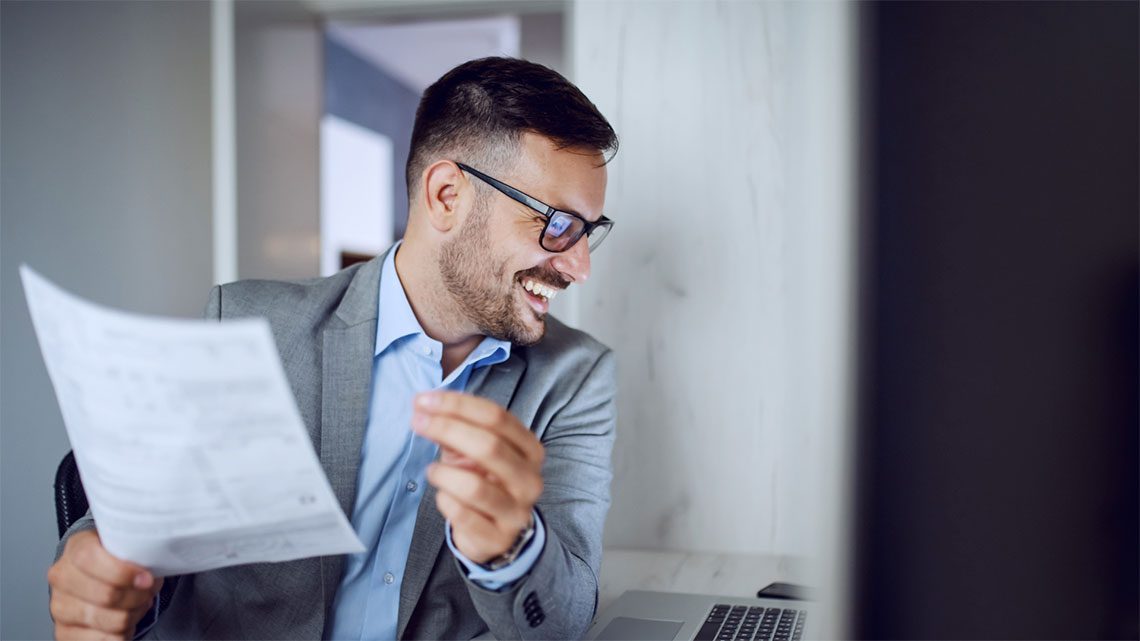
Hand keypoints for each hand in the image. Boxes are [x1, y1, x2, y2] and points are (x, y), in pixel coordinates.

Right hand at [47, 530, 163, 639]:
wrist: (96, 576)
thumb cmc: (116, 560)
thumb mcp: (126, 545)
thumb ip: (135, 551)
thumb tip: (150, 570)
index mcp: (77, 548)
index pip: (91, 559)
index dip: (123, 572)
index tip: (147, 579)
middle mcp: (62, 577)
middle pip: (106, 595)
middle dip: (137, 597)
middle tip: (148, 592)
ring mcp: (60, 607)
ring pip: (109, 620)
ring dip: (133, 615)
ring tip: (139, 605)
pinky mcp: (64, 632)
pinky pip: (103, 640)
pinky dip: (123, 634)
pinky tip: (126, 622)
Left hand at [412, 391, 543, 563]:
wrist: (498, 534)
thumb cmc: (484, 482)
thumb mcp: (474, 452)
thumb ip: (456, 429)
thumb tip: (423, 406)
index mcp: (529, 449)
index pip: (496, 417)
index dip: (458, 405)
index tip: (424, 400)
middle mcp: (529, 479)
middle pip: (488, 445)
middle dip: (447, 429)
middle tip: (417, 422)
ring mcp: (517, 511)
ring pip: (473, 486)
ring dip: (443, 474)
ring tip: (432, 471)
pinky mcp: (497, 538)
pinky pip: (462, 515)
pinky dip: (445, 501)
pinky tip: (443, 497)